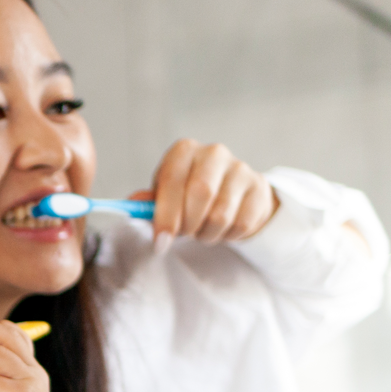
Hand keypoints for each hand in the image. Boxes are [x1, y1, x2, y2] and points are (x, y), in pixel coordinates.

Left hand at [136, 139, 278, 248]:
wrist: (233, 195)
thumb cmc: (190, 195)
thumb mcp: (166, 195)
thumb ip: (149, 202)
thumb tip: (131, 206)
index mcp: (184, 151)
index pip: (172, 180)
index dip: (165, 214)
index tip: (161, 240)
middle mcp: (213, 153)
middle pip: (200, 194)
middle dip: (188, 224)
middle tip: (185, 234)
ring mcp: (240, 168)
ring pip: (221, 214)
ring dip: (207, 233)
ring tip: (202, 230)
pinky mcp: (259, 188)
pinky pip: (241, 224)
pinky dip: (228, 236)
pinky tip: (223, 228)